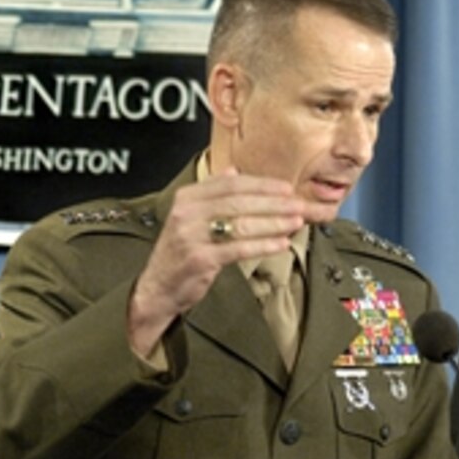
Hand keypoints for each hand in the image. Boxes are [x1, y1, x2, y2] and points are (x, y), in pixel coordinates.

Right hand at [127, 169, 304, 354]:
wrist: (158, 288)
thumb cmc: (181, 251)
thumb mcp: (190, 216)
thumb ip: (211, 192)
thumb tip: (234, 170)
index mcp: (188, 197)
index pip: (231, 184)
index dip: (262, 185)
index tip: (287, 188)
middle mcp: (187, 213)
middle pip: (240, 202)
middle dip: (274, 203)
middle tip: (299, 205)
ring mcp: (192, 236)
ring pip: (242, 224)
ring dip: (274, 223)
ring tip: (296, 222)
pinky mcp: (200, 259)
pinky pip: (239, 249)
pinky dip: (264, 245)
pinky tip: (282, 244)